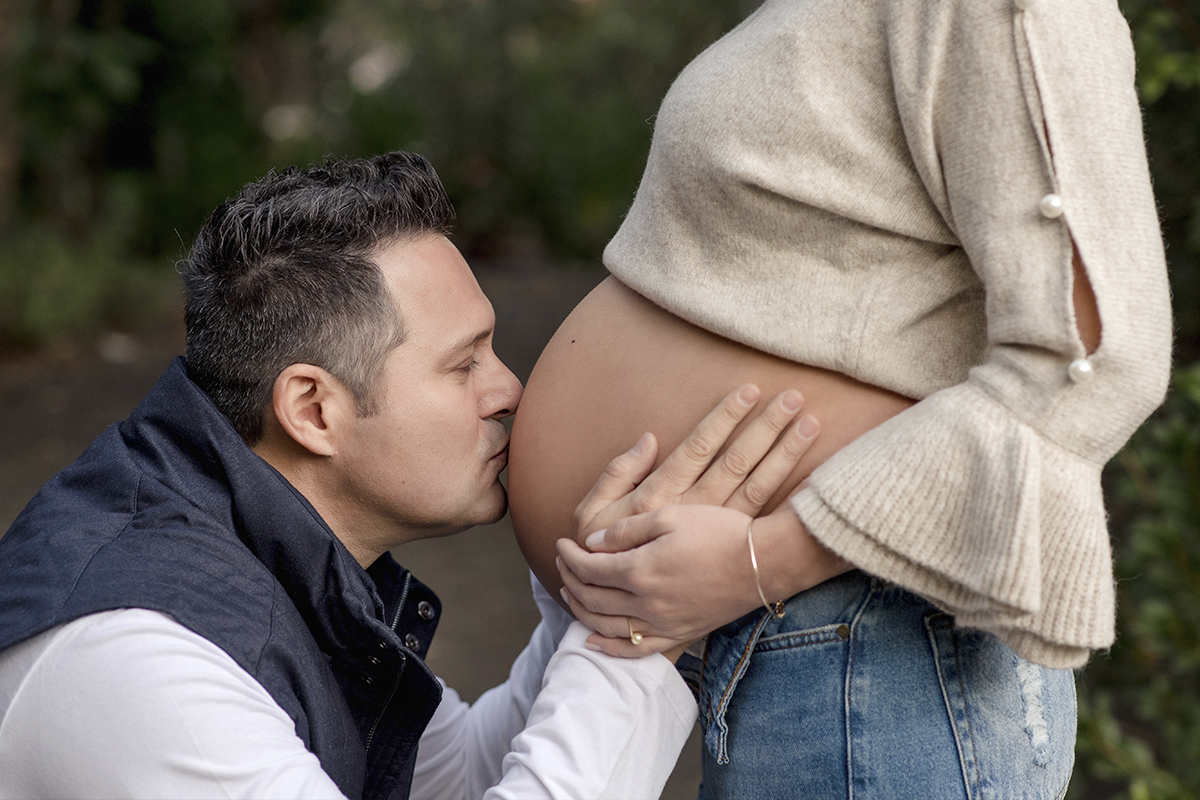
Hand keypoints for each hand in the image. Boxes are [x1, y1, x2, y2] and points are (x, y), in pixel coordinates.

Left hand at [558, 505, 851, 657]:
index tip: (562, 543)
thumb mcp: (669, 516)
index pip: (589, 568)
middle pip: (592, 598)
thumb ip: (626, 531)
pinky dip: (610, 647)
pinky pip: (637, 649)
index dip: (569, 556)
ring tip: (570, 594)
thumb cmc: (720, 531)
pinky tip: (594, 641)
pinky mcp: (680, 634)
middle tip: (563, 563)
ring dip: (581, 611)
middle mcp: (646, 603)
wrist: (764, 563)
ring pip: (607, 627)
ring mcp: (663, 623)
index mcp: (640, 570)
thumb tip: (593, 543)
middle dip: (570, 580)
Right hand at [573, 384, 820, 543]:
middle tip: (795, 398)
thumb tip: (650, 438)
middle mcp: (692, 512)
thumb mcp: (593, 513)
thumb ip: (617, 473)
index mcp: (659, 498)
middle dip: (766, 428)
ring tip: (811, 423)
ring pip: (757, 487)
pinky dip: (789, 494)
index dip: (724, 418)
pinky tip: (810, 475)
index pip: (698, 448)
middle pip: (736, 462)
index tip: (748, 391)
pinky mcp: (727, 548)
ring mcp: (714, 532)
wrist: (622, 609)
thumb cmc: (602, 551)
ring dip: (785, 454)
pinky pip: (763, 516)